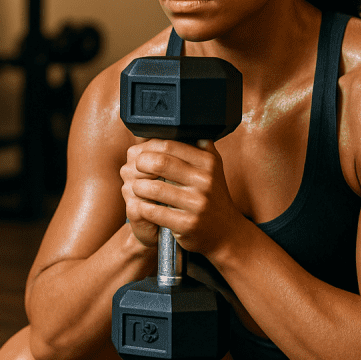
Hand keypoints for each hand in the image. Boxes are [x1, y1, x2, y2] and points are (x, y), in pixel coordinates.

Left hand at [120, 138, 247, 256]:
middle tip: (135, 169)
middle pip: (160, 163)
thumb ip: (198, 146)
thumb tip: (170, 127)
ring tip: (136, 187)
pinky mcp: (187, 224)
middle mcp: (205, 181)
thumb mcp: (212, 168)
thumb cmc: (212, 196)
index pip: (170, 145)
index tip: (140, 153)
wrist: (226, 232)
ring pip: (153, 188)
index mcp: (208, 162)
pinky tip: (141, 205)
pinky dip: (142, 207)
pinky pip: (153, 211)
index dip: (149, 147)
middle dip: (140, 164)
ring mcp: (197, 203)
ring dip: (138, 187)